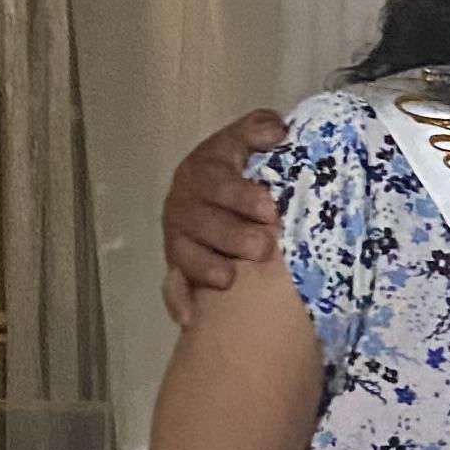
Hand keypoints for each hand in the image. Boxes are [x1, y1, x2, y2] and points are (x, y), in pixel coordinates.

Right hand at [162, 111, 288, 328]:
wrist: (228, 197)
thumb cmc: (245, 170)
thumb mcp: (248, 142)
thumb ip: (259, 130)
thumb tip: (276, 132)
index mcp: (203, 170)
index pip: (215, 179)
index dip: (239, 195)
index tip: (269, 209)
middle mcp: (184, 202)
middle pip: (199, 220)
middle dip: (230, 235)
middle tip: (263, 248)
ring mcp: (178, 236)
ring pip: (184, 253)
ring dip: (206, 266)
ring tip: (230, 279)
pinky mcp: (178, 265)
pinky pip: (172, 285)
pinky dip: (179, 301)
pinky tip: (190, 319)